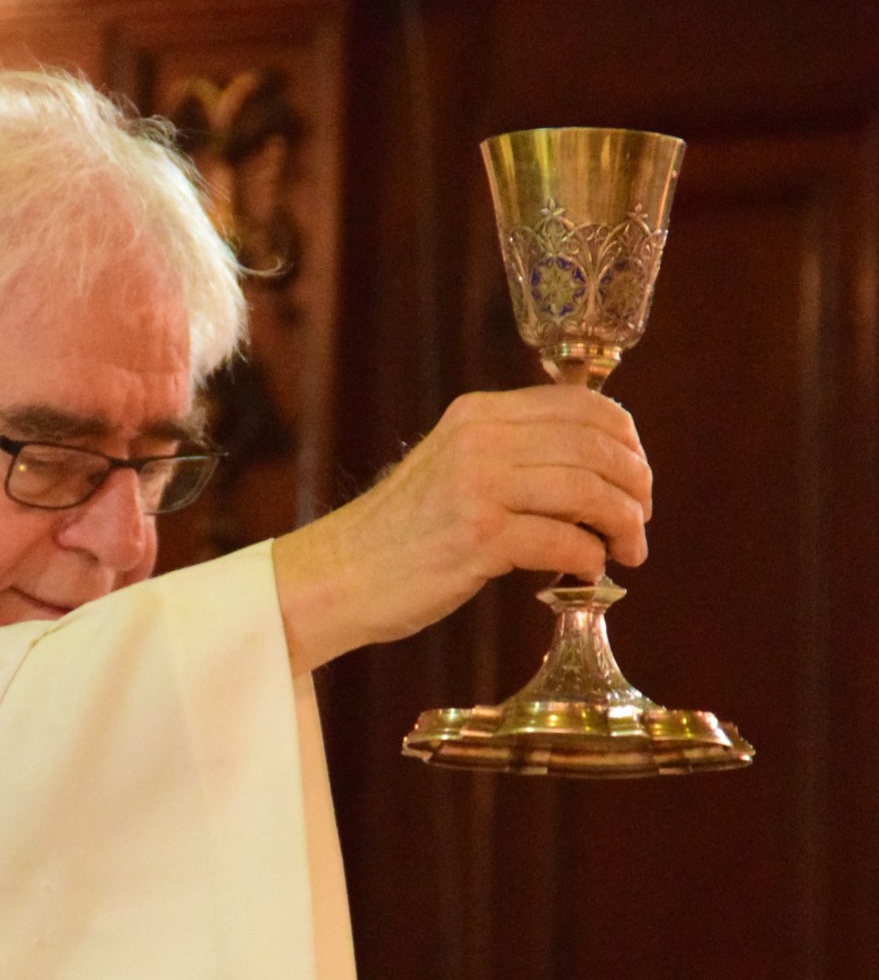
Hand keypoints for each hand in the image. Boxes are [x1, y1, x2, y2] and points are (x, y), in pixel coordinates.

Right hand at [273, 384, 651, 675]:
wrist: (340, 574)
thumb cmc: (404, 533)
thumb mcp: (455, 467)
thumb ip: (513, 455)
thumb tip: (599, 470)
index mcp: (478, 413)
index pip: (584, 405)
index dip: (628, 441)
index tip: (637, 479)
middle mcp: (480, 438)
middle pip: (595, 447)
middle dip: (635, 488)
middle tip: (639, 524)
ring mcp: (477, 485)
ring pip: (588, 491)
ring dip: (622, 527)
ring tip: (627, 552)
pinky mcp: (477, 535)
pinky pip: (563, 540)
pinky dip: (589, 558)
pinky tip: (586, 572)